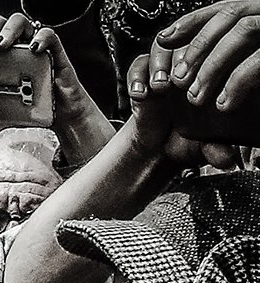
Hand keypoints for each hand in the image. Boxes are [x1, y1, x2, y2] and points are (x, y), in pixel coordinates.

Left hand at [0, 14, 113, 163]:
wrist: (58, 114)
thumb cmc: (28, 109)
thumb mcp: (2, 119)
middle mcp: (13, 47)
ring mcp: (32, 47)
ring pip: (20, 23)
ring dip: (8, 30)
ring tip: (0, 46)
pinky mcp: (53, 51)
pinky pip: (49, 35)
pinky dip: (41, 37)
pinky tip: (33, 48)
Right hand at [124, 52, 243, 164]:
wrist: (158, 149)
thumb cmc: (189, 143)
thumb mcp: (205, 147)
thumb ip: (215, 150)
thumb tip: (226, 160)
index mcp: (215, 77)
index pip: (217, 52)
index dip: (210, 64)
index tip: (198, 90)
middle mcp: (192, 66)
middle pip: (191, 40)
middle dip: (182, 60)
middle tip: (177, 83)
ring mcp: (167, 68)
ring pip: (165, 46)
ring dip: (160, 63)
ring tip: (158, 86)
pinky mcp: (143, 76)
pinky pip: (138, 63)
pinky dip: (136, 76)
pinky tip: (138, 95)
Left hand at [157, 1, 259, 110]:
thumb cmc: (255, 100)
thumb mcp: (226, 72)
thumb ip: (205, 54)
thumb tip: (164, 38)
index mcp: (256, 16)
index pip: (222, 8)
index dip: (191, 21)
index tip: (163, 40)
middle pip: (231, 13)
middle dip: (198, 46)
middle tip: (179, 80)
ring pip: (244, 30)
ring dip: (213, 64)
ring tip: (196, 97)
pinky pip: (259, 59)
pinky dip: (237, 81)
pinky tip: (224, 103)